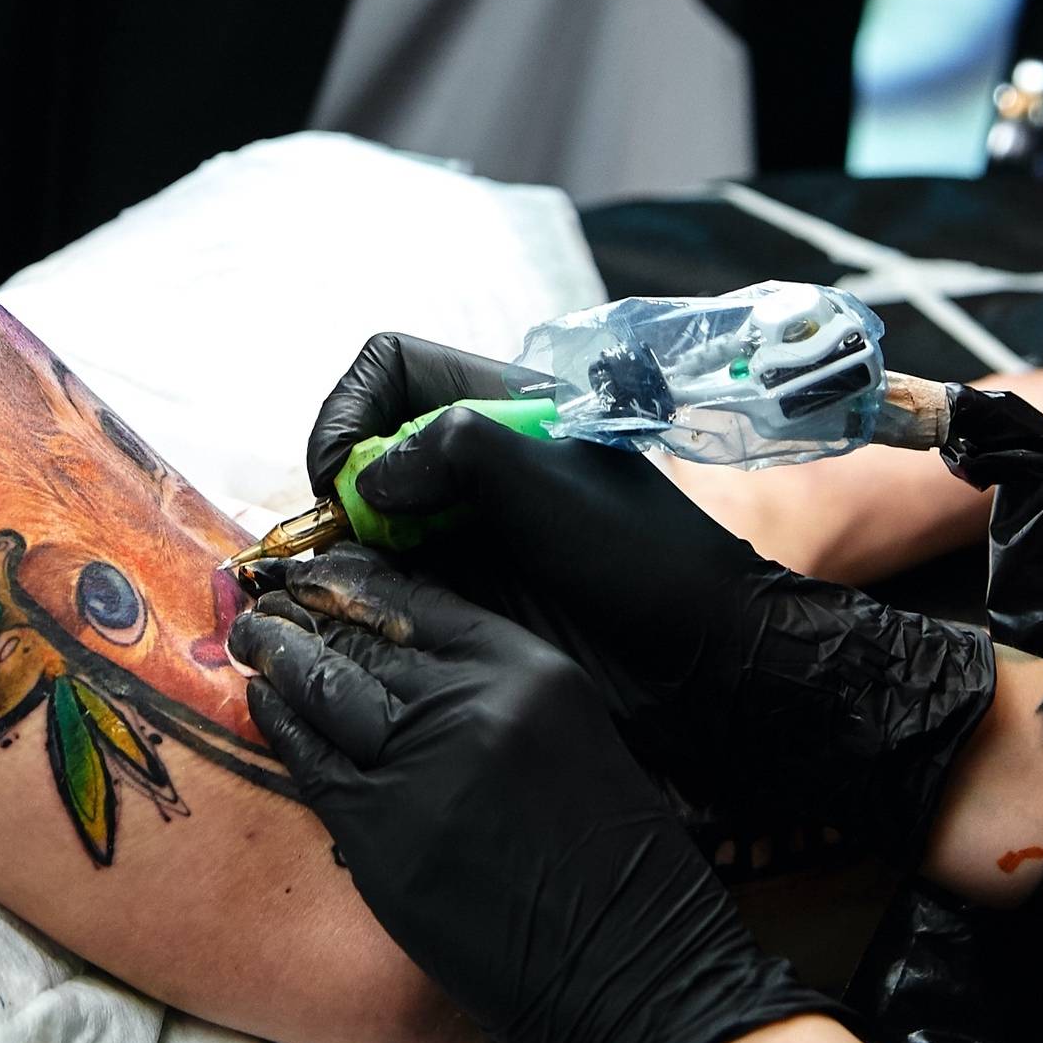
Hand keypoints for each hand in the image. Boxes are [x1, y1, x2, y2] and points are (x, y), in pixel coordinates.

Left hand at [231, 554, 831, 1042]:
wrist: (633, 967)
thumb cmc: (618, 859)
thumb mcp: (576, 732)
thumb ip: (501, 685)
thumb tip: (412, 652)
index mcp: (530, 670)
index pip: (419, 599)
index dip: (355, 579)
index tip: (318, 567)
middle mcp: (474, 705)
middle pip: (362, 636)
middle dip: (305, 611)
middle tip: (265, 596)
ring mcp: (424, 770)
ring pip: (327, 688)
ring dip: (280, 656)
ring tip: (252, 636)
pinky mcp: (385, 837)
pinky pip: (313, 762)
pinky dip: (281, 725)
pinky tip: (262, 702)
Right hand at [291, 334, 997, 863]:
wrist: (710, 673)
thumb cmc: (648, 566)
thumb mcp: (551, 486)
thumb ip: (452, 451)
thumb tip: (372, 482)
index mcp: (505, 414)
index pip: (391, 370)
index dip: (352, 411)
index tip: (345, 478)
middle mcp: (479, 469)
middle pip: (368, 449)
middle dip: (336, 492)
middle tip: (332, 550)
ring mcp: (472, 536)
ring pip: (370, 524)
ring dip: (345, 554)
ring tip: (347, 595)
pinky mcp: (470, 600)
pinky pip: (393, 586)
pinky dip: (366, 600)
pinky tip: (374, 627)